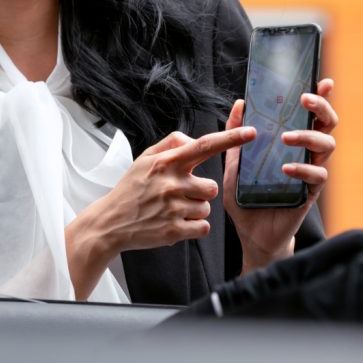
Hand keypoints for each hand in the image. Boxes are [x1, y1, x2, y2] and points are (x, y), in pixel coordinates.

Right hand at [66, 126, 254, 298]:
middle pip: (212, 186)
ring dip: (195, 210)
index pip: (204, 145)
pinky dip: (194, 227)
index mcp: (166, 163)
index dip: (231, 138)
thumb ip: (172, 145)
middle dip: (201, 192)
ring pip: (207, 208)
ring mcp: (173, 208)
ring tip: (172, 210)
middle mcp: (171, 183)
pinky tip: (175, 223)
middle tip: (179, 195)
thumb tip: (195, 140)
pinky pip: (203, 227)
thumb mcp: (145, 158)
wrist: (111, 222)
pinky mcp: (174, 230)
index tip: (251, 133)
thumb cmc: (131, 189)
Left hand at [224, 78, 337, 273]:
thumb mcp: (235, 161)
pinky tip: (286, 169)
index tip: (324, 81)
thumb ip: (236, 134)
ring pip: (327, 147)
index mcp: (292, 142)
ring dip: (308, 137)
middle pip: (327, 125)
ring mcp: (310, 173)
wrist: (251, 232)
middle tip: (305, 100)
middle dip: (321, 108)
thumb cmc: (247, 195)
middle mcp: (306, 154)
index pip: (311, 114)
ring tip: (286, 138)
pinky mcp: (310, 194)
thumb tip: (240, 103)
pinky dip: (302, 170)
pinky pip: (316, 177)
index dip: (322, 96)